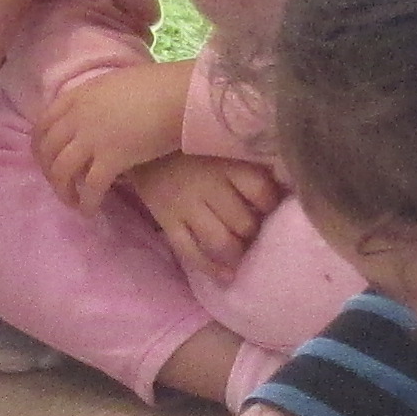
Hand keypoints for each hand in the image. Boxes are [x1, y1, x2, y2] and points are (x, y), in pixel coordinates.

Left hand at [33, 61, 194, 212]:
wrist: (179, 95)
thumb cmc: (158, 86)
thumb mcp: (115, 85)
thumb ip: (97, 101)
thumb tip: (97, 119)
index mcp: (78, 96)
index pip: (42, 124)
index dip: (39, 147)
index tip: (46, 161)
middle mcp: (78, 117)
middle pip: (48, 151)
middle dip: (49, 173)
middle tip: (61, 186)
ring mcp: (92, 138)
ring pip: (61, 171)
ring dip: (63, 191)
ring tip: (73, 202)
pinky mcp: (111, 159)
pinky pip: (90, 187)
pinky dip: (86, 202)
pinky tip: (90, 211)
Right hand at [128, 153, 282, 279]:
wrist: (137, 138)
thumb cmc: (188, 142)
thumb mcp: (219, 141)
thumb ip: (245, 161)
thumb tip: (279, 184)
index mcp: (226, 162)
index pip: (260, 190)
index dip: (270, 204)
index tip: (272, 207)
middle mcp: (208, 186)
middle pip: (242, 221)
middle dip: (253, 232)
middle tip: (257, 233)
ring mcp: (185, 206)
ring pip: (219, 241)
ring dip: (236, 253)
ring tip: (242, 255)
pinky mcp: (166, 220)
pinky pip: (189, 251)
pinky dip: (210, 268)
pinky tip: (226, 277)